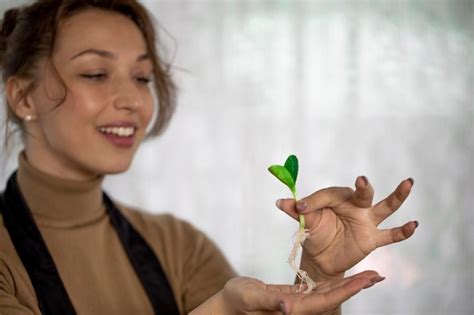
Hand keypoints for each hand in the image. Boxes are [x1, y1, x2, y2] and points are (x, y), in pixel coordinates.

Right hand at [190, 270, 383, 314]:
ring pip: (328, 293)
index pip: (326, 300)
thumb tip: (287, 307)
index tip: (365, 280)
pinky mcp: (293, 296)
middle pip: (333, 297)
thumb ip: (270, 302)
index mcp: (293, 309)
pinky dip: (331, 283)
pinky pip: (316, 290)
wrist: (228, 304)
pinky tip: (341, 278)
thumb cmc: (236, 301)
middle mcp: (300, 308)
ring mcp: (297, 303)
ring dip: (348, 284)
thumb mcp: (251, 298)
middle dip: (355, 286)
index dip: (347, 290)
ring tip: (367, 276)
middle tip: (377, 275)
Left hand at [277, 177, 417, 277]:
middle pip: (362, 194)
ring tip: (408, 183)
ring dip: (397, 196)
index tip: (298, 208)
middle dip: (363, 187)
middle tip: (361, 179)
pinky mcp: (372, 238)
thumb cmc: (314, 232)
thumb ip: (296, 210)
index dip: (313, 201)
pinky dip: (402, 231)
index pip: (328, 194)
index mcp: (336, 197)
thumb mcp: (304, 222)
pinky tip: (414, 224)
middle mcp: (354, 206)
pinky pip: (390, 235)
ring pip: (385, 207)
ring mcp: (366, 221)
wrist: (321, 257)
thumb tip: (280, 201)